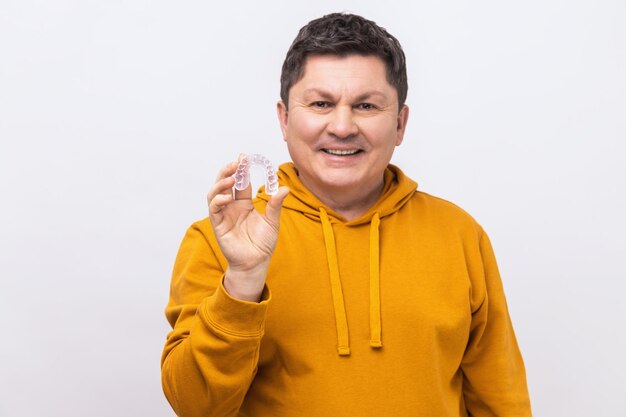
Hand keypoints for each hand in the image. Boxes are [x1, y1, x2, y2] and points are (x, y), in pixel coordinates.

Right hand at [207, 159, 288, 300]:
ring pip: (215, 193)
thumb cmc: (263, 244)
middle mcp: (232, 207)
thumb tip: (284, 188)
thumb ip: (275, 205)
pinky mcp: (218, 224)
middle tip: (237, 161)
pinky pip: (214, 209)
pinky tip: (227, 196)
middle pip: (225, 183)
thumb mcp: (272, 221)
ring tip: (232, 178)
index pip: (242, 182)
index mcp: (244, 204)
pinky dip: (218, 200)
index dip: (242, 169)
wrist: (256, 263)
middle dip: (228, 171)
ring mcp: (224, 215)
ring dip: (221, 183)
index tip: (245, 156)